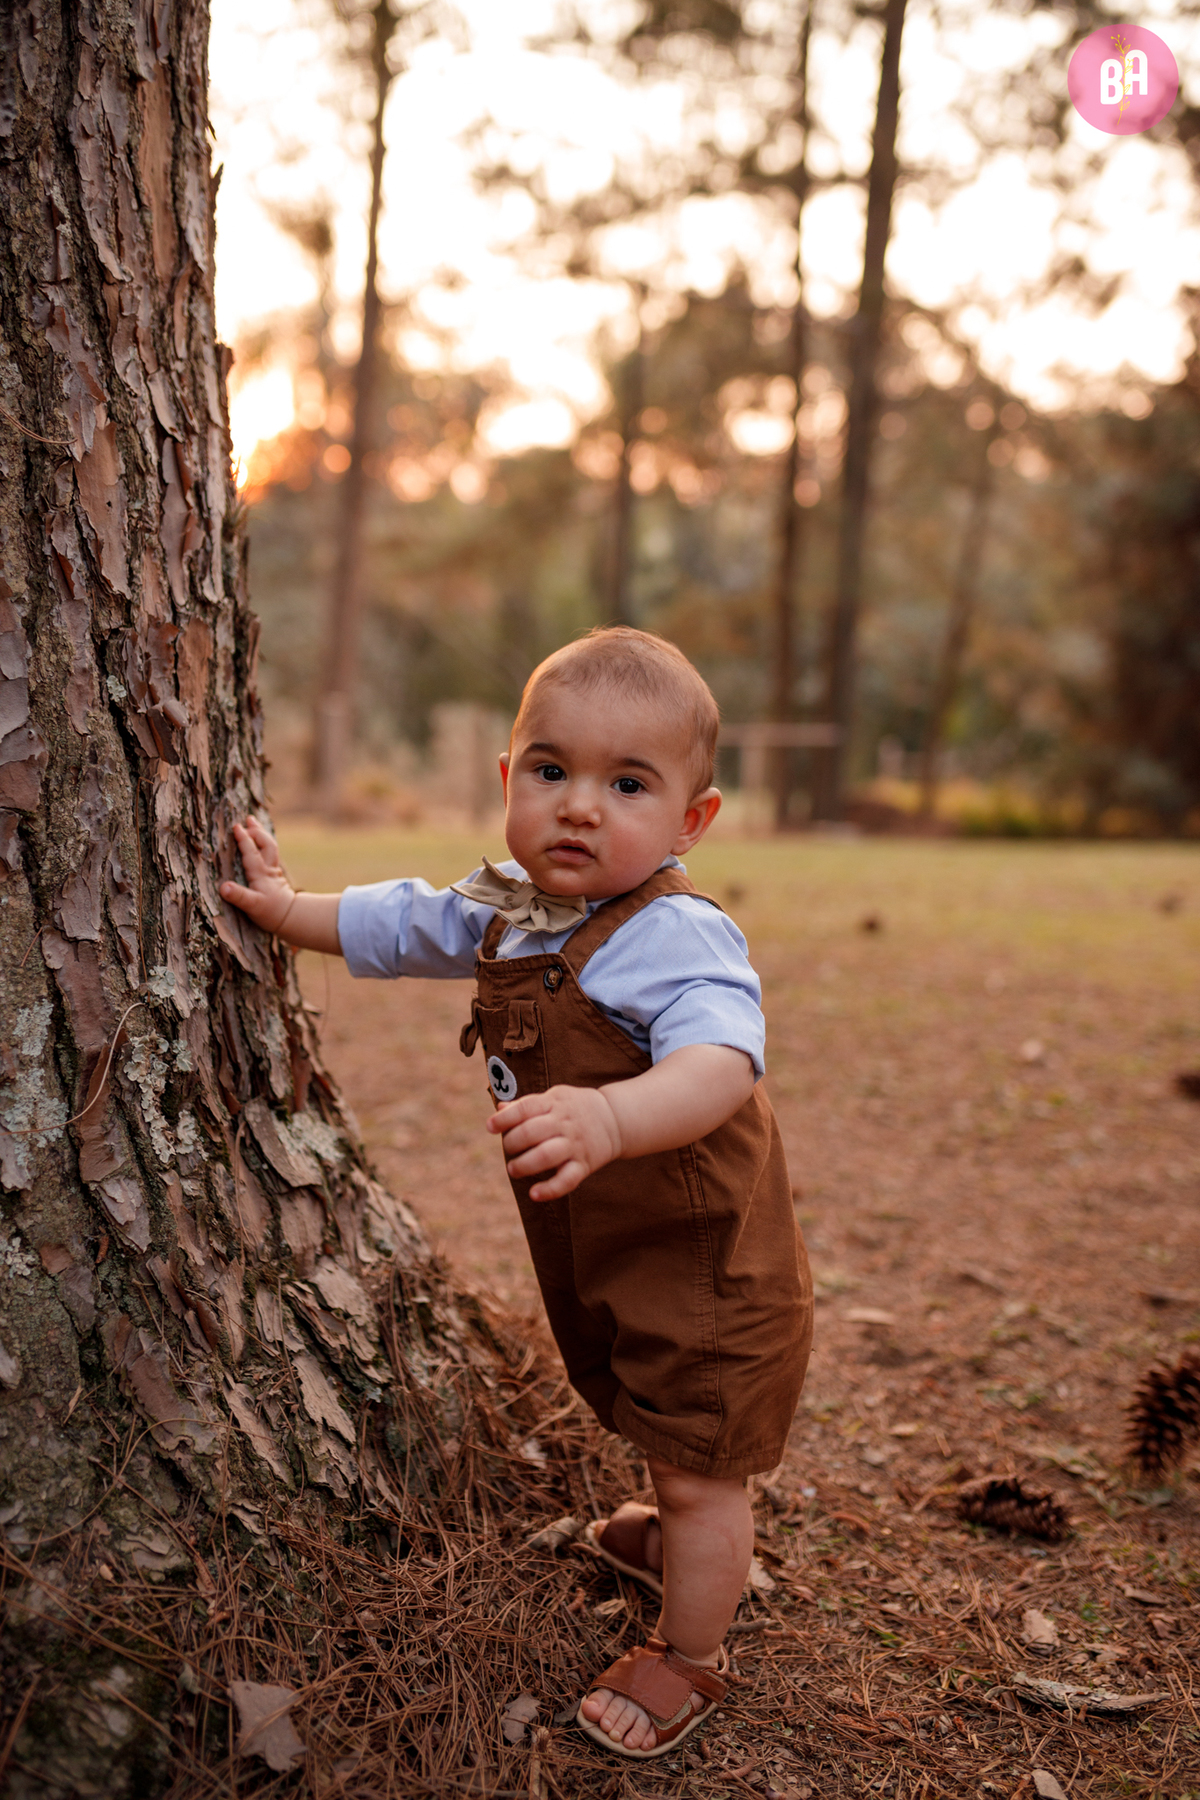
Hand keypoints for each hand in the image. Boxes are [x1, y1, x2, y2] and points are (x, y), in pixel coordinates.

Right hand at [220, 818, 296, 933]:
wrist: (290, 918)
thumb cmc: (269, 912)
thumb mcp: (252, 906)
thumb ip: (238, 896)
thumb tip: (223, 887)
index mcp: (260, 874)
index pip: (251, 852)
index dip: (244, 839)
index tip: (236, 827)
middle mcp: (268, 869)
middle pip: (266, 844)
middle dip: (257, 831)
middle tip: (247, 819)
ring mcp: (273, 871)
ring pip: (270, 847)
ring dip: (261, 834)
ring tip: (253, 822)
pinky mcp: (276, 875)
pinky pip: (270, 853)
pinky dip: (265, 843)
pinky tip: (261, 841)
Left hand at [486, 1084, 622, 1200]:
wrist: (615, 1118)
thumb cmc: (575, 1108)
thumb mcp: (554, 1098)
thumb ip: (527, 1104)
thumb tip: (499, 1109)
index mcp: (554, 1104)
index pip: (526, 1108)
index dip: (505, 1119)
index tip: (490, 1127)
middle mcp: (564, 1123)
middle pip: (532, 1132)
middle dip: (512, 1143)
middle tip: (508, 1149)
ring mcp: (575, 1145)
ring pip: (546, 1155)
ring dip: (525, 1165)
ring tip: (514, 1169)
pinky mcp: (584, 1165)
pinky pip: (567, 1180)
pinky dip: (550, 1190)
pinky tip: (534, 1194)